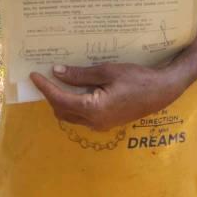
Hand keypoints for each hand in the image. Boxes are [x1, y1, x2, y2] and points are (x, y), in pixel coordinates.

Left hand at [29, 61, 185, 130]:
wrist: (162, 91)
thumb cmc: (137, 78)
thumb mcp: (107, 71)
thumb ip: (80, 75)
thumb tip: (57, 72)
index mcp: (93, 109)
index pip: (60, 99)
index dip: (45, 87)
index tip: (34, 75)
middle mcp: (94, 122)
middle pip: (62, 111)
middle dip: (51, 95)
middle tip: (45, 77)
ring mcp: (101, 125)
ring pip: (71, 115)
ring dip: (62, 101)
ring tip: (59, 81)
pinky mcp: (107, 122)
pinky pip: (83, 116)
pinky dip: (74, 104)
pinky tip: (77, 89)